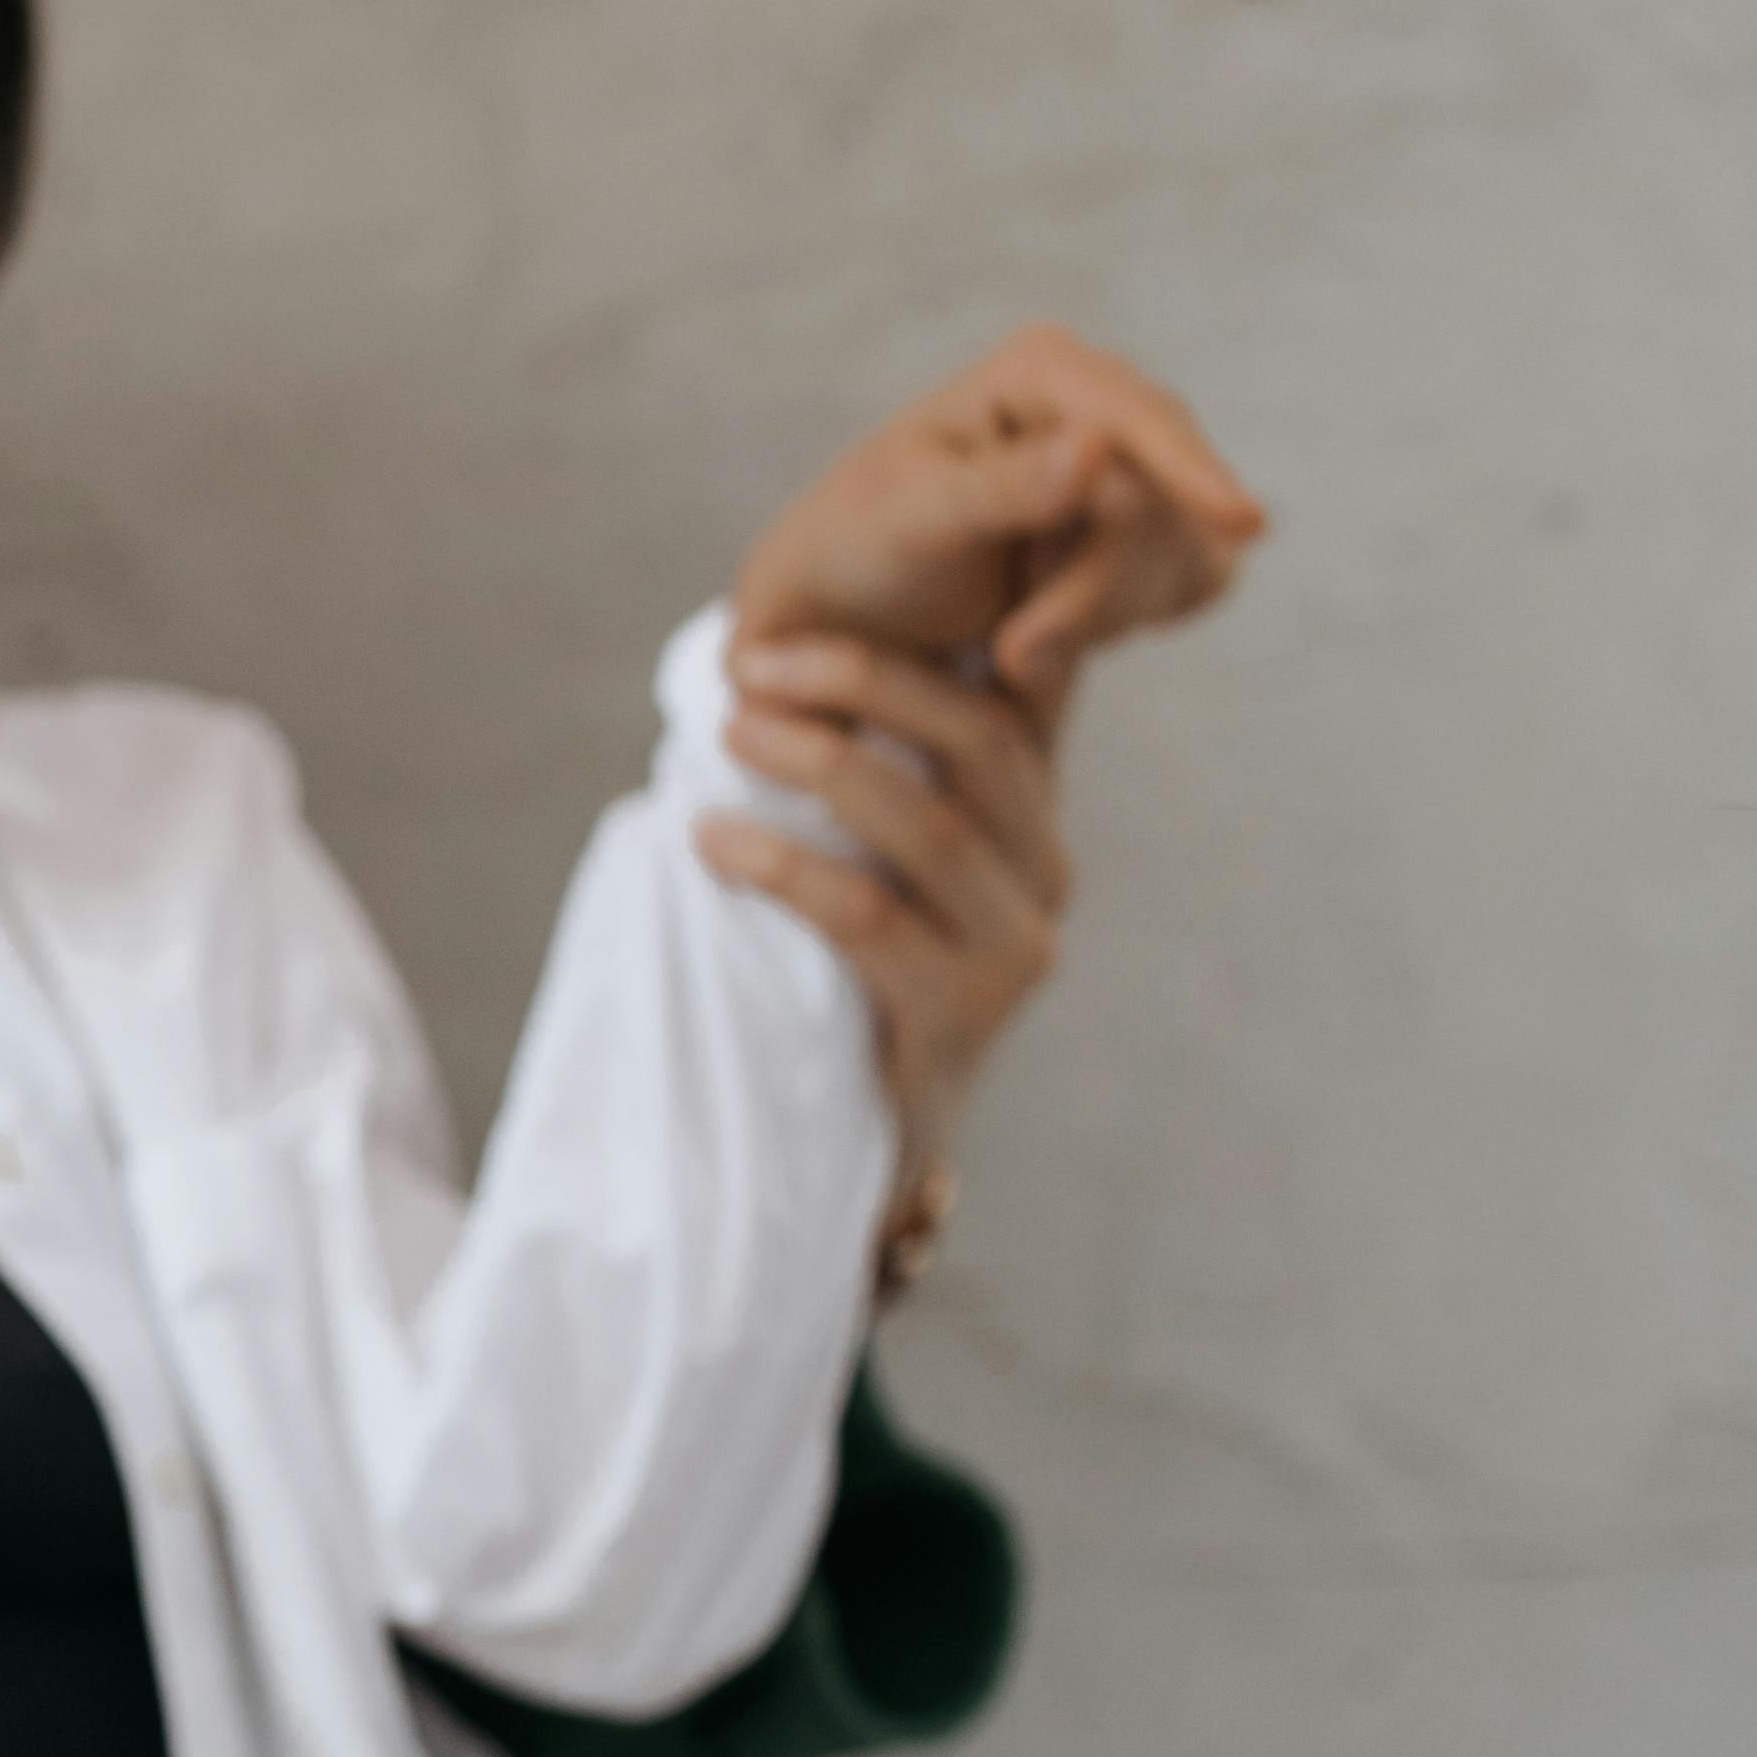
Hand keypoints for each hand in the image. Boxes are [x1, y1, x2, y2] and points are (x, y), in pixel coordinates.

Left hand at [688, 630, 1068, 1170]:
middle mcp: (1045, 876)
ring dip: (819, 765)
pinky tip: (711, 842)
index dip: (926, 640)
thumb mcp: (886, 869)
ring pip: (926, 826)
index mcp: (1032, 823)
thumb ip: (879, 779)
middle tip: (756, 658)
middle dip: (864, 684)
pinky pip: (868, 919)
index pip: (1011, 698)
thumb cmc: (858, 986)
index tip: (811, 611)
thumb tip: (783, 663)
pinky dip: (784, 869)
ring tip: (728, 731)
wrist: (873, 1145)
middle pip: (977, 743)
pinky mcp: (961, 1016)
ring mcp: (1014, 952)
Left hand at [728, 323, 1264, 711]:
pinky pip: (1191, 579)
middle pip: (1169, 495)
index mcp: (1040, 371)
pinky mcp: (1145, 531)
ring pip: (1187, 545)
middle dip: (1098, 589)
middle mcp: (1099, 404)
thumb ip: (999, 489)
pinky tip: (1057, 632)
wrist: (843, 611)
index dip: (1194, 471)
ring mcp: (1131, 467)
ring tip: (1011, 647)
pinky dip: (1129, 621)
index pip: (1140, 419)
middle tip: (1014, 657)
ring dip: (1105, 615)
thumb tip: (1098, 448)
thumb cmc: (853, 551)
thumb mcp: (909, 520)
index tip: (1245, 526)